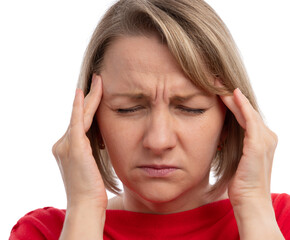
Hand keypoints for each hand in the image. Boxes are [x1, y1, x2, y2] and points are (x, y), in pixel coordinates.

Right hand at [52, 74, 106, 209]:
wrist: (86, 205)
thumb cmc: (92, 189)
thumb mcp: (92, 165)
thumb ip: (92, 150)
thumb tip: (101, 141)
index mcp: (67, 148)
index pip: (80, 122)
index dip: (88, 106)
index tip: (95, 91)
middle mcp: (62, 144)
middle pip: (79, 116)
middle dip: (89, 97)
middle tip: (98, 79)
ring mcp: (66, 146)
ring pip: (81, 116)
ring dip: (90, 98)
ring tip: (99, 81)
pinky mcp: (73, 148)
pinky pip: (78, 122)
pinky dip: (80, 107)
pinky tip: (83, 92)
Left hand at [220, 88, 277, 206]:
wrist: (250, 202)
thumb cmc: (242, 183)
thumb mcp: (238, 159)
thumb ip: (236, 144)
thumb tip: (223, 133)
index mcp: (263, 140)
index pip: (246, 115)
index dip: (232, 102)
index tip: (217, 89)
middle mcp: (268, 136)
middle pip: (247, 109)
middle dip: (231, 94)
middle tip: (216, 79)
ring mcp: (265, 139)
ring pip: (247, 111)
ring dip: (233, 96)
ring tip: (219, 83)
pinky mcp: (259, 144)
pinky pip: (249, 119)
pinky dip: (241, 105)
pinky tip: (232, 94)